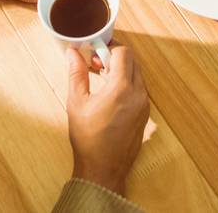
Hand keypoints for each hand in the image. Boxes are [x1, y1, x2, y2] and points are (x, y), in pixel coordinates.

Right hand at [67, 42, 148, 195]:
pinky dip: (127, 83)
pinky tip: (111, 93)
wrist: (103, 170)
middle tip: (96, 62)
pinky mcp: (145, 114)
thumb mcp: (77, 103)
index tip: (95, 50)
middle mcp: (138, 94)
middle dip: (115, 57)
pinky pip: (139, 89)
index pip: (124, 53)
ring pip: (137, 74)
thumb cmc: (88, 138)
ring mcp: (144, 105)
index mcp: (122, 88)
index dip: (109, 47)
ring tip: (101, 76)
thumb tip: (72, 52)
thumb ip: (77, 73)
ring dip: (122, 70)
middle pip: (133, 61)